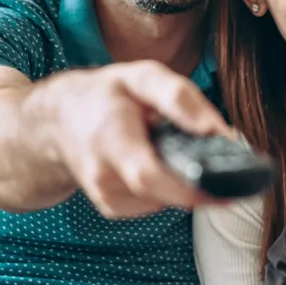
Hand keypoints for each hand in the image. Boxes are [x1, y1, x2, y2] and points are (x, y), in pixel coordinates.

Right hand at [50, 60, 230, 216]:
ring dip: (185, 182)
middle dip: (200, 189)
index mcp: (110, 137)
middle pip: (160, 195)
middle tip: (228, 181)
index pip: (148, 174)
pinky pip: (156, 203)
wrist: (57, 122)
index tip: (224, 187)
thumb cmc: (105, 95)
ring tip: (187, 156)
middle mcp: (103, 174)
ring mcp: (106, 195)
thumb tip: (218, 131)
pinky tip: (164, 165)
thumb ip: (180, 99)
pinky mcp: (112, 207)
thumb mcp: (141, 77)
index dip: (189, 186)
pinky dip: (169, 187)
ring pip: (164, 199)